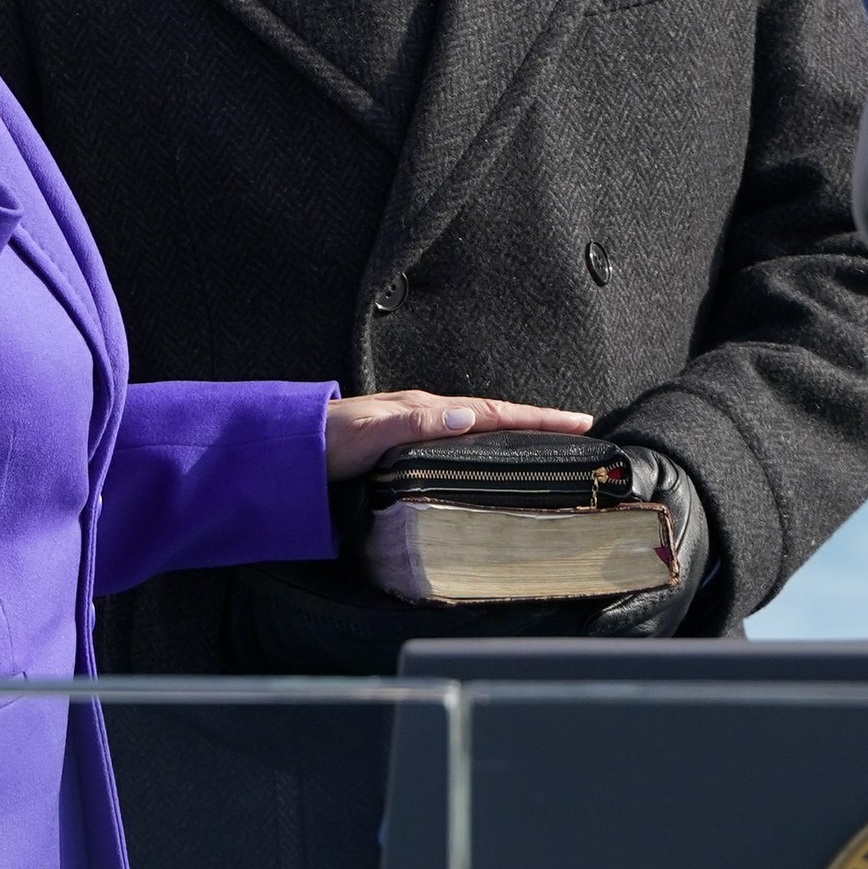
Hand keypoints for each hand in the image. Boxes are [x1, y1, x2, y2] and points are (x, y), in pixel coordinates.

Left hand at [322, 389, 594, 479]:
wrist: (288, 446)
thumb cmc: (325, 440)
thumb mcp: (369, 432)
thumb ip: (414, 423)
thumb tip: (467, 416)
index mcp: (425, 408)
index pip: (493, 411)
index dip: (537, 418)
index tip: (578, 421)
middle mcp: (426, 413)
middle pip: (494, 416)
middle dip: (538, 423)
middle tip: (580, 433)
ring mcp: (417, 426)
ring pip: (479, 428)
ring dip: (515, 434)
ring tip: (550, 446)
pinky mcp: (407, 441)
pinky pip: (460, 441)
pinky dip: (487, 445)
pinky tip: (493, 460)